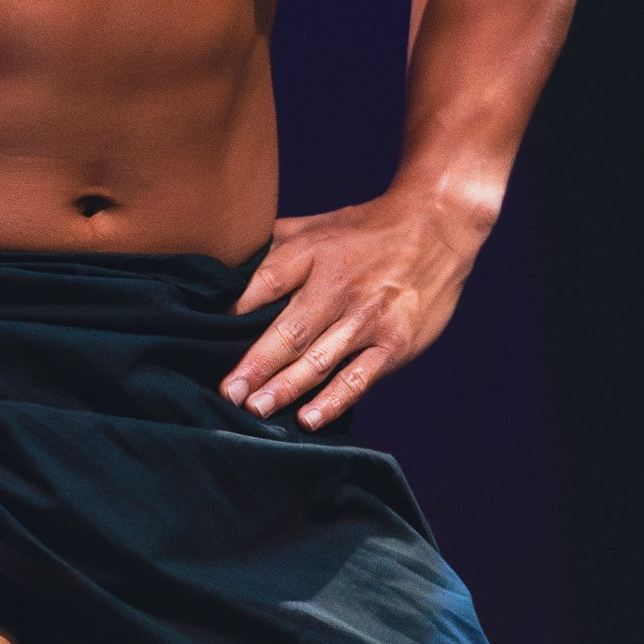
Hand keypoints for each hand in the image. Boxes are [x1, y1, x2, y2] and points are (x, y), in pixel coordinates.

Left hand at [221, 186, 485, 430]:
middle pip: (289, 332)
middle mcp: (338, 288)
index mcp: (312, 255)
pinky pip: (359, 378)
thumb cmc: (366, 230)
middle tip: (227, 393)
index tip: (206, 339)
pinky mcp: (394, 343)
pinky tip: (308, 418)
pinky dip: (333, 400)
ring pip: (319, 360)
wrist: (438, 225)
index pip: (264, 285)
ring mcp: (368, 318)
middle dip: (255, 366)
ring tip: (255, 409)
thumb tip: (223, 268)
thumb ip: (271, 247)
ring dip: (285, 387)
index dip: (234, 313)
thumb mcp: (314, 226)